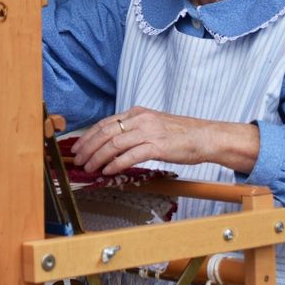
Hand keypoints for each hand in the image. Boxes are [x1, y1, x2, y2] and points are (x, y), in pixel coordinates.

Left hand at [70, 106, 258, 175]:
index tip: (78, 148)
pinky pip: (130, 155)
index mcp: (138, 113)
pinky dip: (116, 164)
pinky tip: (108, 171)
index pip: (105, 123)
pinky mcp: (157, 146)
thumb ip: (135, 130)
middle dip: (88, 148)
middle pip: (105, 132)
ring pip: (114, 144)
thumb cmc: (181, 134)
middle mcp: (141, 120)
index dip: (88, 136)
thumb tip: (114, 143)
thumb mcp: (154, 125)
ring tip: (89, 168)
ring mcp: (149, 132)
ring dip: (98, 157)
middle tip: (79, 161)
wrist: (206, 136)